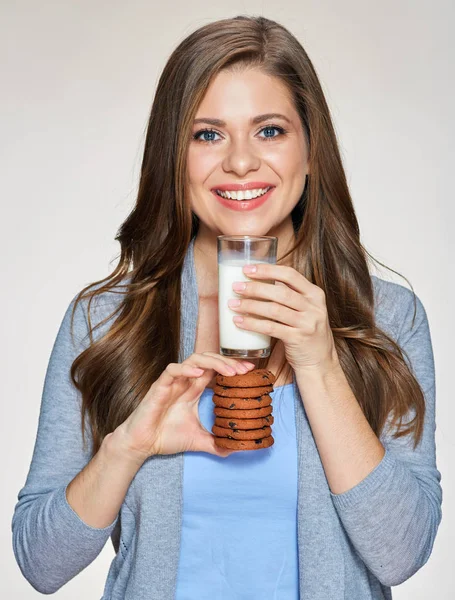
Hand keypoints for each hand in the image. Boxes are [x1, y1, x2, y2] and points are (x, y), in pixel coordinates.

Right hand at [112, 353, 254, 462]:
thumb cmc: (165, 437)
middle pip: (209, 360)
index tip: (250, 371)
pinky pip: (173, 370)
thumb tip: (235, 450)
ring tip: (229, 371)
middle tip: (245, 369)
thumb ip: (216, 443)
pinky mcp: (159, 386)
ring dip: (213, 362)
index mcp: (194, 389)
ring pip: (194, 359)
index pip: (216, 370)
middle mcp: (185, 381)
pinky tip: (200, 374)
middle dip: (228, 361)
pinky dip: (187, 369)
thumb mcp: (198, 441)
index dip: (232, 367)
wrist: (142, 444)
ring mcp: (173, 382)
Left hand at [228, 263, 338, 372]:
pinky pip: (271, 328)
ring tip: (233, 304)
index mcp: (315, 293)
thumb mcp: (305, 308)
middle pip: (280, 292)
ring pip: (274, 310)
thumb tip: (259, 279)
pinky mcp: (298, 339)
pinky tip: (239, 321)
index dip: (267, 270)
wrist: (320, 360)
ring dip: (250, 305)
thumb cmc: (306, 330)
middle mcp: (314, 307)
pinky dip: (253, 324)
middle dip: (255, 288)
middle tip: (236, 287)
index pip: (290, 274)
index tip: (247, 269)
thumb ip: (289, 294)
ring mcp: (307, 323)